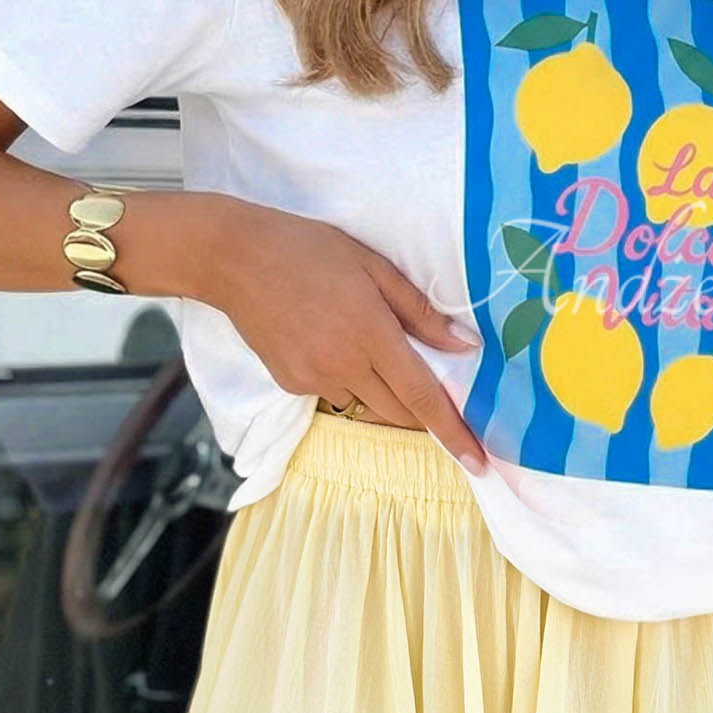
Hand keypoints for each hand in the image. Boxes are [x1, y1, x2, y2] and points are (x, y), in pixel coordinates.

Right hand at [214, 199, 486, 472]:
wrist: (235, 259)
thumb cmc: (310, 250)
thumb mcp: (373, 267)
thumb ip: (420, 311)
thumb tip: (464, 346)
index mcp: (372, 333)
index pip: (423, 395)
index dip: (454, 431)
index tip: (477, 462)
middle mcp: (344, 364)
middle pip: (400, 412)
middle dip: (423, 413)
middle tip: (433, 391)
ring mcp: (313, 378)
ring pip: (366, 402)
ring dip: (381, 388)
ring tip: (361, 340)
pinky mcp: (290, 384)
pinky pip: (333, 392)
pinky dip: (345, 377)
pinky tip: (329, 339)